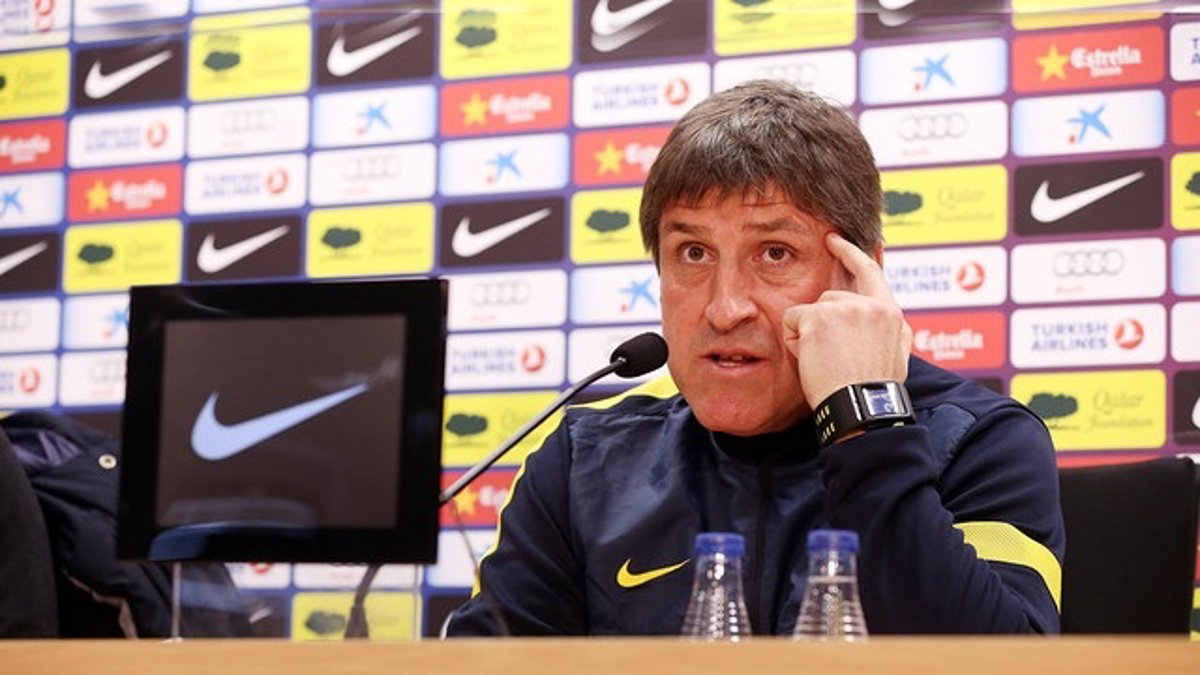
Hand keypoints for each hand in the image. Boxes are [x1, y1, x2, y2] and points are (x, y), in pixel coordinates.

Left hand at [781, 233, 911, 409]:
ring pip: (810, 311)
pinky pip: (792, 320)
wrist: (861, 408)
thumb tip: (884, 311)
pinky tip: (812, 360)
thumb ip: (889, 327)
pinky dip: (793, 340)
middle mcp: (870, 305)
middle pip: (830, 298)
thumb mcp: (895, 354)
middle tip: (834, 359)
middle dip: (822, 324)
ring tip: (827, 362)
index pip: (869, 272)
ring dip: (810, 335)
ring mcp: (845, 307)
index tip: (835, 239)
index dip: (851, 253)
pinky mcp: (819, 315)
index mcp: (890, 314)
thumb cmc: (872, 391)